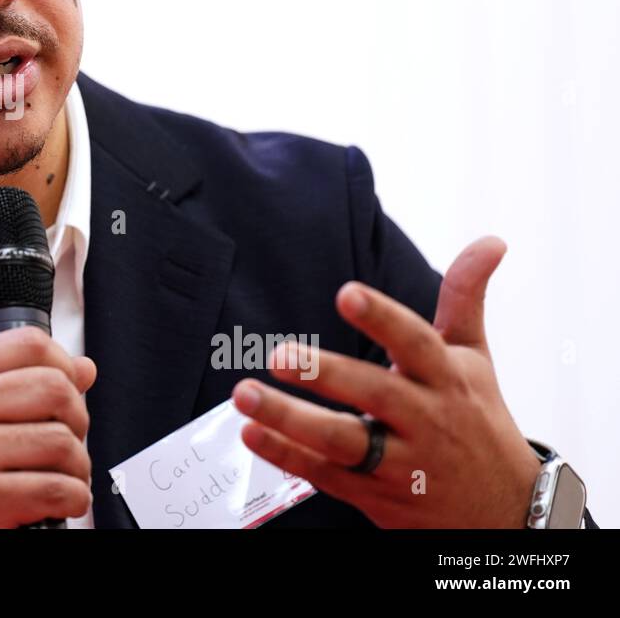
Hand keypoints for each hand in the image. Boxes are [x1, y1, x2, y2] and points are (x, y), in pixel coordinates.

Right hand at [0, 327, 96, 527]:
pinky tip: (60, 500)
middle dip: (78, 417)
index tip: (69, 385)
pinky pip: (56, 490)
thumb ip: (16, 382)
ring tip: (65, 474)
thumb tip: (83, 368)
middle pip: (54, 389)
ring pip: (62, 442)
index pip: (29, 343)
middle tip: (70, 437)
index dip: (64, 362)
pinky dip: (73, 498)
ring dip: (78, 465)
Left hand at [231, 236, 541, 527]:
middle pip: (373, 393)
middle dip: (325, 374)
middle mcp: (424, 419)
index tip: (347, 294)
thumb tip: (491, 240)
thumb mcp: (474, 356)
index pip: (415, 342)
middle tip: (279, 355)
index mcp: (445, 378)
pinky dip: (286, 456)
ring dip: (289, 420)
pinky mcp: (375, 495)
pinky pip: (325, 475)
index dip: (382, 319)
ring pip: (342, 441)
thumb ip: (464, 296)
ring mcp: (400, 462)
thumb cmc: (477, 418)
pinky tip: (252, 435)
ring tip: (245, 395)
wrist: (504, 510)